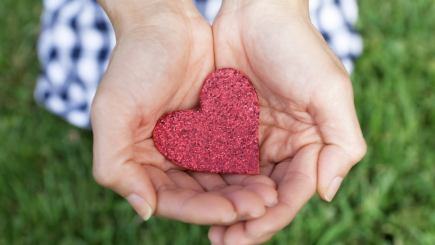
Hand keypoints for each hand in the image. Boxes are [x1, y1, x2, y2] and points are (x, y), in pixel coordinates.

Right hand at [91, 0, 277, 224]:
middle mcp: (165, 159)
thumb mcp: (112, 110)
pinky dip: (248, 167)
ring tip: (270, 196)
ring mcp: (191, 146)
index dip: (200, 210)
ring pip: (219, 179)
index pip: (170, 198)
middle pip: (200, 194)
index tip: (230, 212)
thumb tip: (145, 210)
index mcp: (139, 161)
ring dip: (243, 190)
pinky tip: (270, 173)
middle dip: (229, 204)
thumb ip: (114, 164)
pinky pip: (232, 155)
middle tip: (261, 206)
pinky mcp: (213, 131)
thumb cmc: (134, 62)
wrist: (165, 24)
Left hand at [209, 0, 366, 243]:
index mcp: (309, 144)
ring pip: (239, 184)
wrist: (256, 12)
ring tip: (209, 230)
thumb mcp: (331, 91)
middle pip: (264, 195)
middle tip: (222, 241)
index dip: (273, 217)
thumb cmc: (296, 47)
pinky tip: (194, 195)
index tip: (247, 234)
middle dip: (246, 221)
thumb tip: (326, 193)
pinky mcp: (227, 126)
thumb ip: (342, 144)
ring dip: (225, 208)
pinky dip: (209, 181)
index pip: (293, 192)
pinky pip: (217, 160)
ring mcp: (252, 137)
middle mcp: (281, 146)